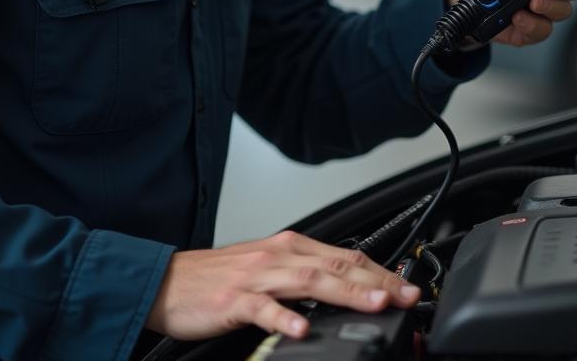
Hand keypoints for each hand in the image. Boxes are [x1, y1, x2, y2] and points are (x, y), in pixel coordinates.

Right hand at [145, 230, 420, 340]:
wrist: (168, 280)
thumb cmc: (218, 279)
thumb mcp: (269, 268)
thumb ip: (305, 275)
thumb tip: (346, 289)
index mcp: (290, 247)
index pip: (346, 256)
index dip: (380, 271)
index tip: (408, 287)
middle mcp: (279, 256)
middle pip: (337, 265)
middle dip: (377, 281)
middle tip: (407, 295)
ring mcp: (258, 277)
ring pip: (310, 280)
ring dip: (347, 292)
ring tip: (375, 304)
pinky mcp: (234, 300)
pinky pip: (263, 308)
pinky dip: (285, 317)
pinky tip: (302, 328)